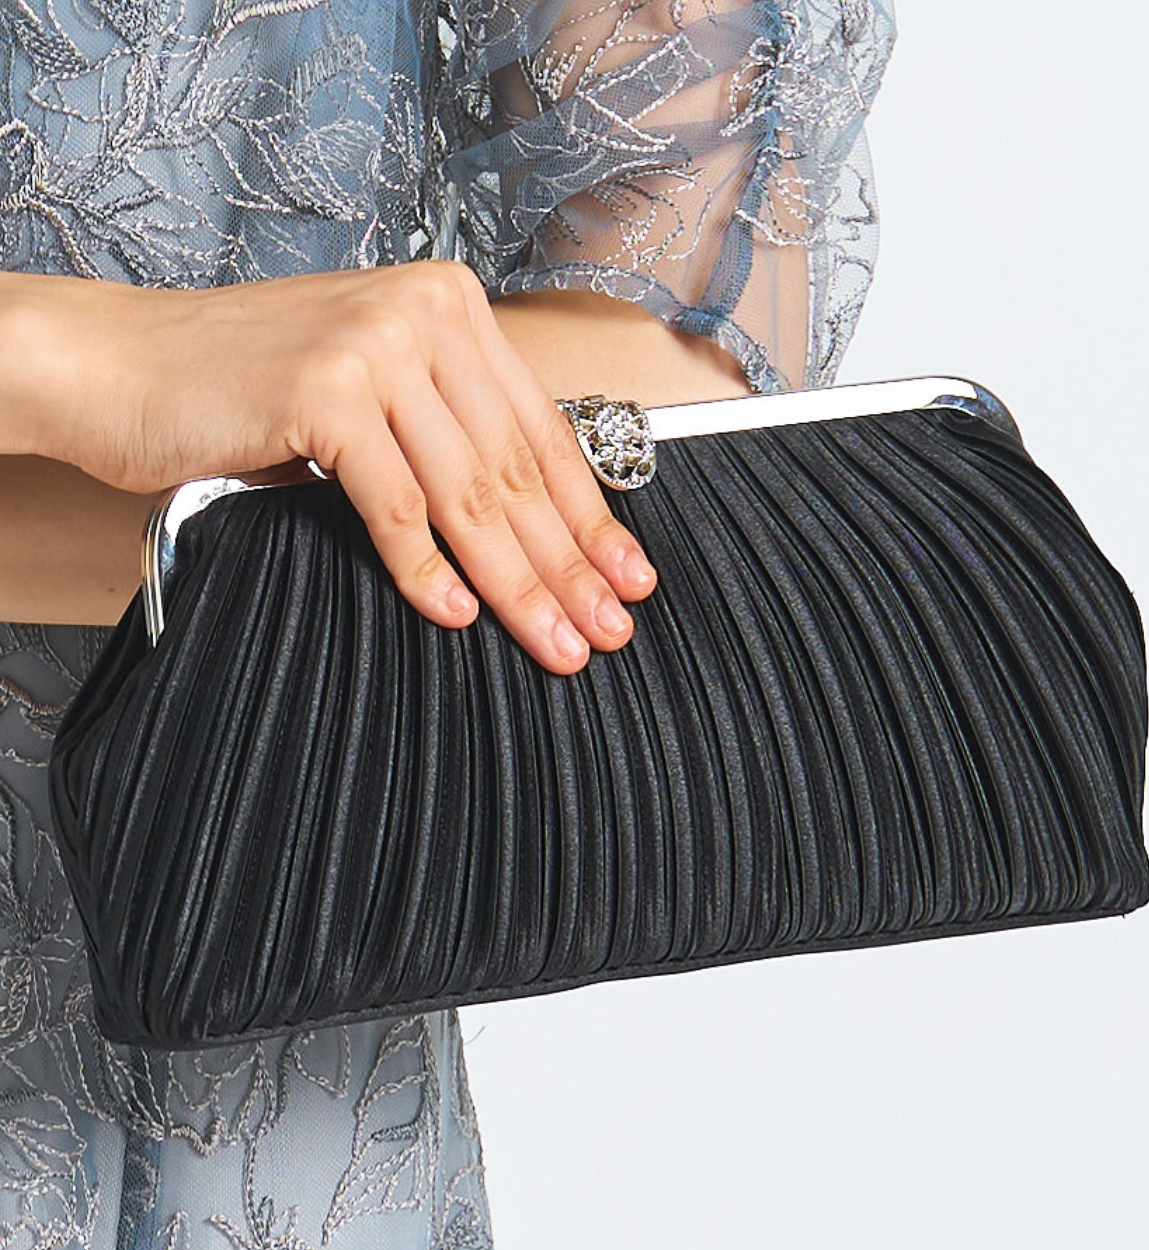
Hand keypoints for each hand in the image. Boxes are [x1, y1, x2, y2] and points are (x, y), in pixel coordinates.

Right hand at [14, 262, 657, 672]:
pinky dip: (426, 569)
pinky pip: (396, 504)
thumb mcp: (368, 388)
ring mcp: (375, 347)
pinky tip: (456, 617)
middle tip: (605, 633)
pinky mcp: (325, 390)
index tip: (629, 582)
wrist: (121, 363)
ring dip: (518, 583)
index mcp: (449, 308)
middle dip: (568, 566)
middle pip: (515, 471)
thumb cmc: (241, 385)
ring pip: (468, 495)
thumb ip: (442, 431)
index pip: (543, 433)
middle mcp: (423, 314)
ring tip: (554, 643)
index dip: (592, 519)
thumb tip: (528, 528)